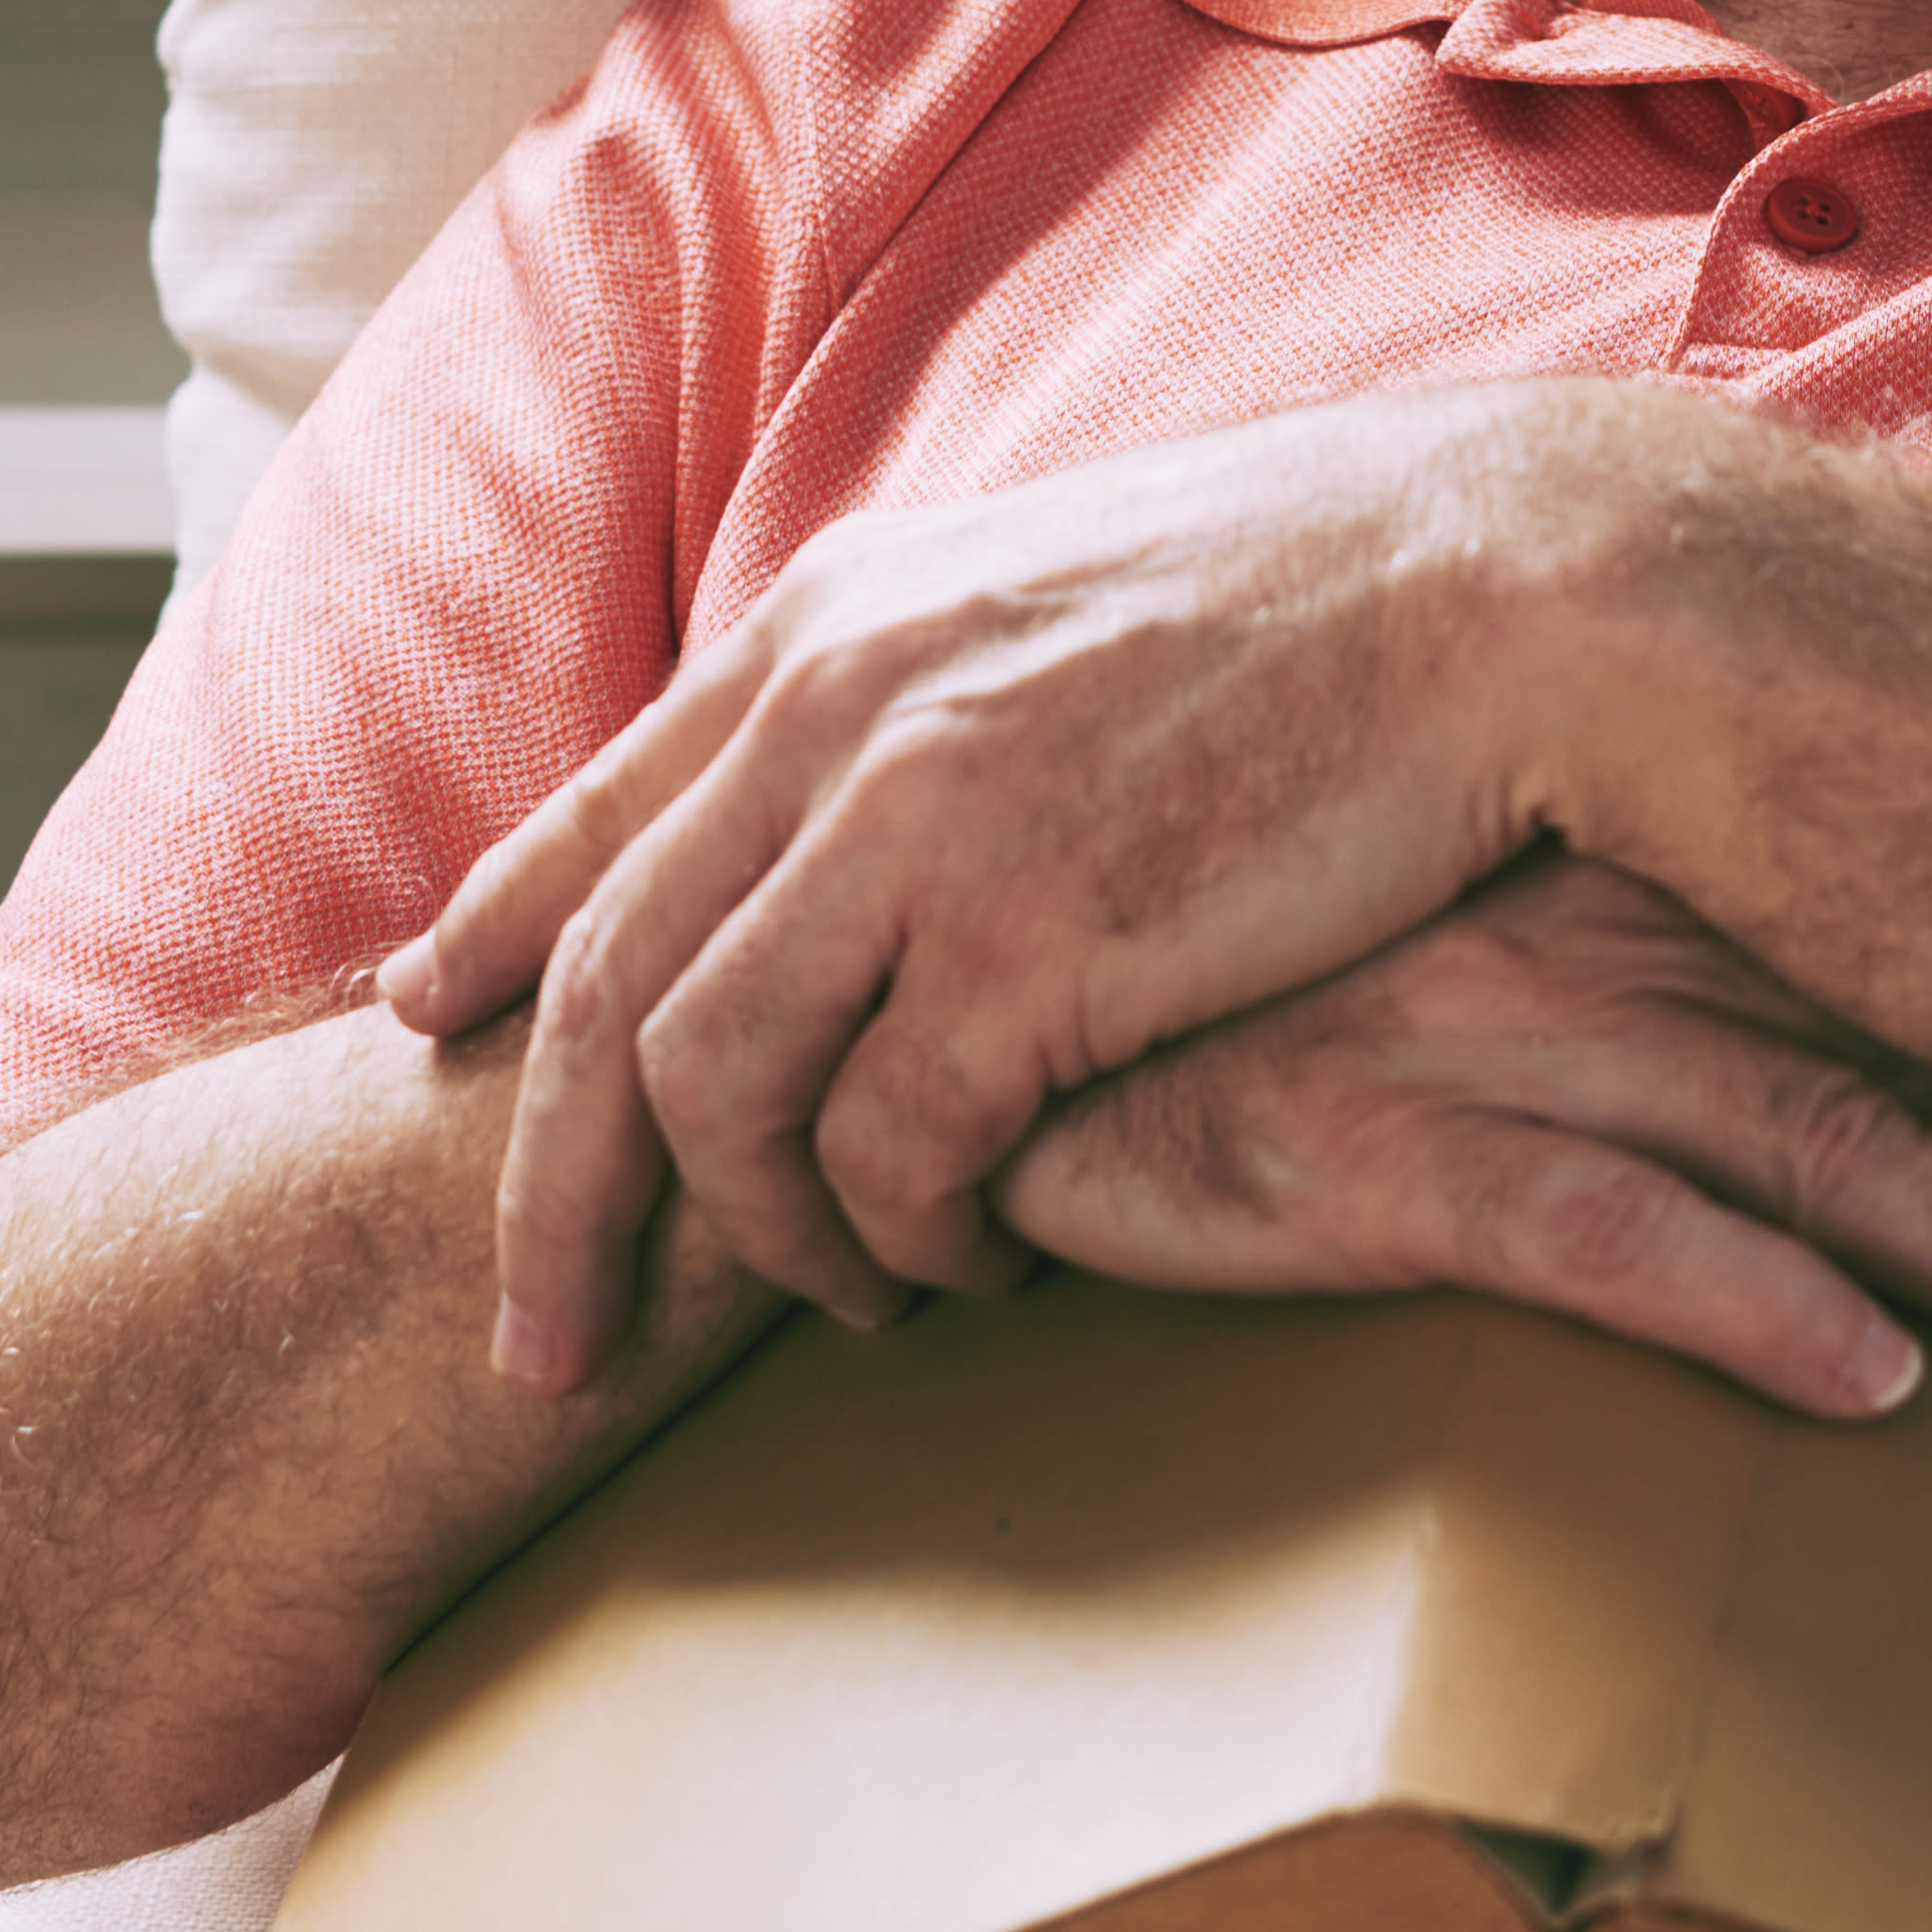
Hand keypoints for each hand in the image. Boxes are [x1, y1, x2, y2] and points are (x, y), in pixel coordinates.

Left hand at [376, 383, 1670, 1390]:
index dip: (494, 936)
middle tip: (541, 1345)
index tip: (427, 1023)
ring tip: (838, 1308)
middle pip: (611, 998)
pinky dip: (907, 1240)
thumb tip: (846, 777)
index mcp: (829, 626)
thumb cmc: (1317, 600)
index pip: (597, 815)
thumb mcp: (1044, 589)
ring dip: (756, 1243)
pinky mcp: (1034, 948)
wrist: (1505, 587)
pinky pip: (894, 1154)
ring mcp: (923, 830)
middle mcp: (835, 717)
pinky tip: (963, 1274)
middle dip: (553, 1198)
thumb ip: (916, 684)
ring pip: (719, 1096)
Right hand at [995, 856, 1931, 1420]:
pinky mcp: (1365, 1140)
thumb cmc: (1241, 961)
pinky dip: (1741, 1302)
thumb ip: (1656, 950)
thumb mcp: (1476, 924)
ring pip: (1814, 1142)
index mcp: (1657, 869)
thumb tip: (1848, 1056)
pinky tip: (1865, 1386)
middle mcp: (1609, 929)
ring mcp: (1491, 1030)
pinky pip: (1590, 1228)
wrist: (973, 965)